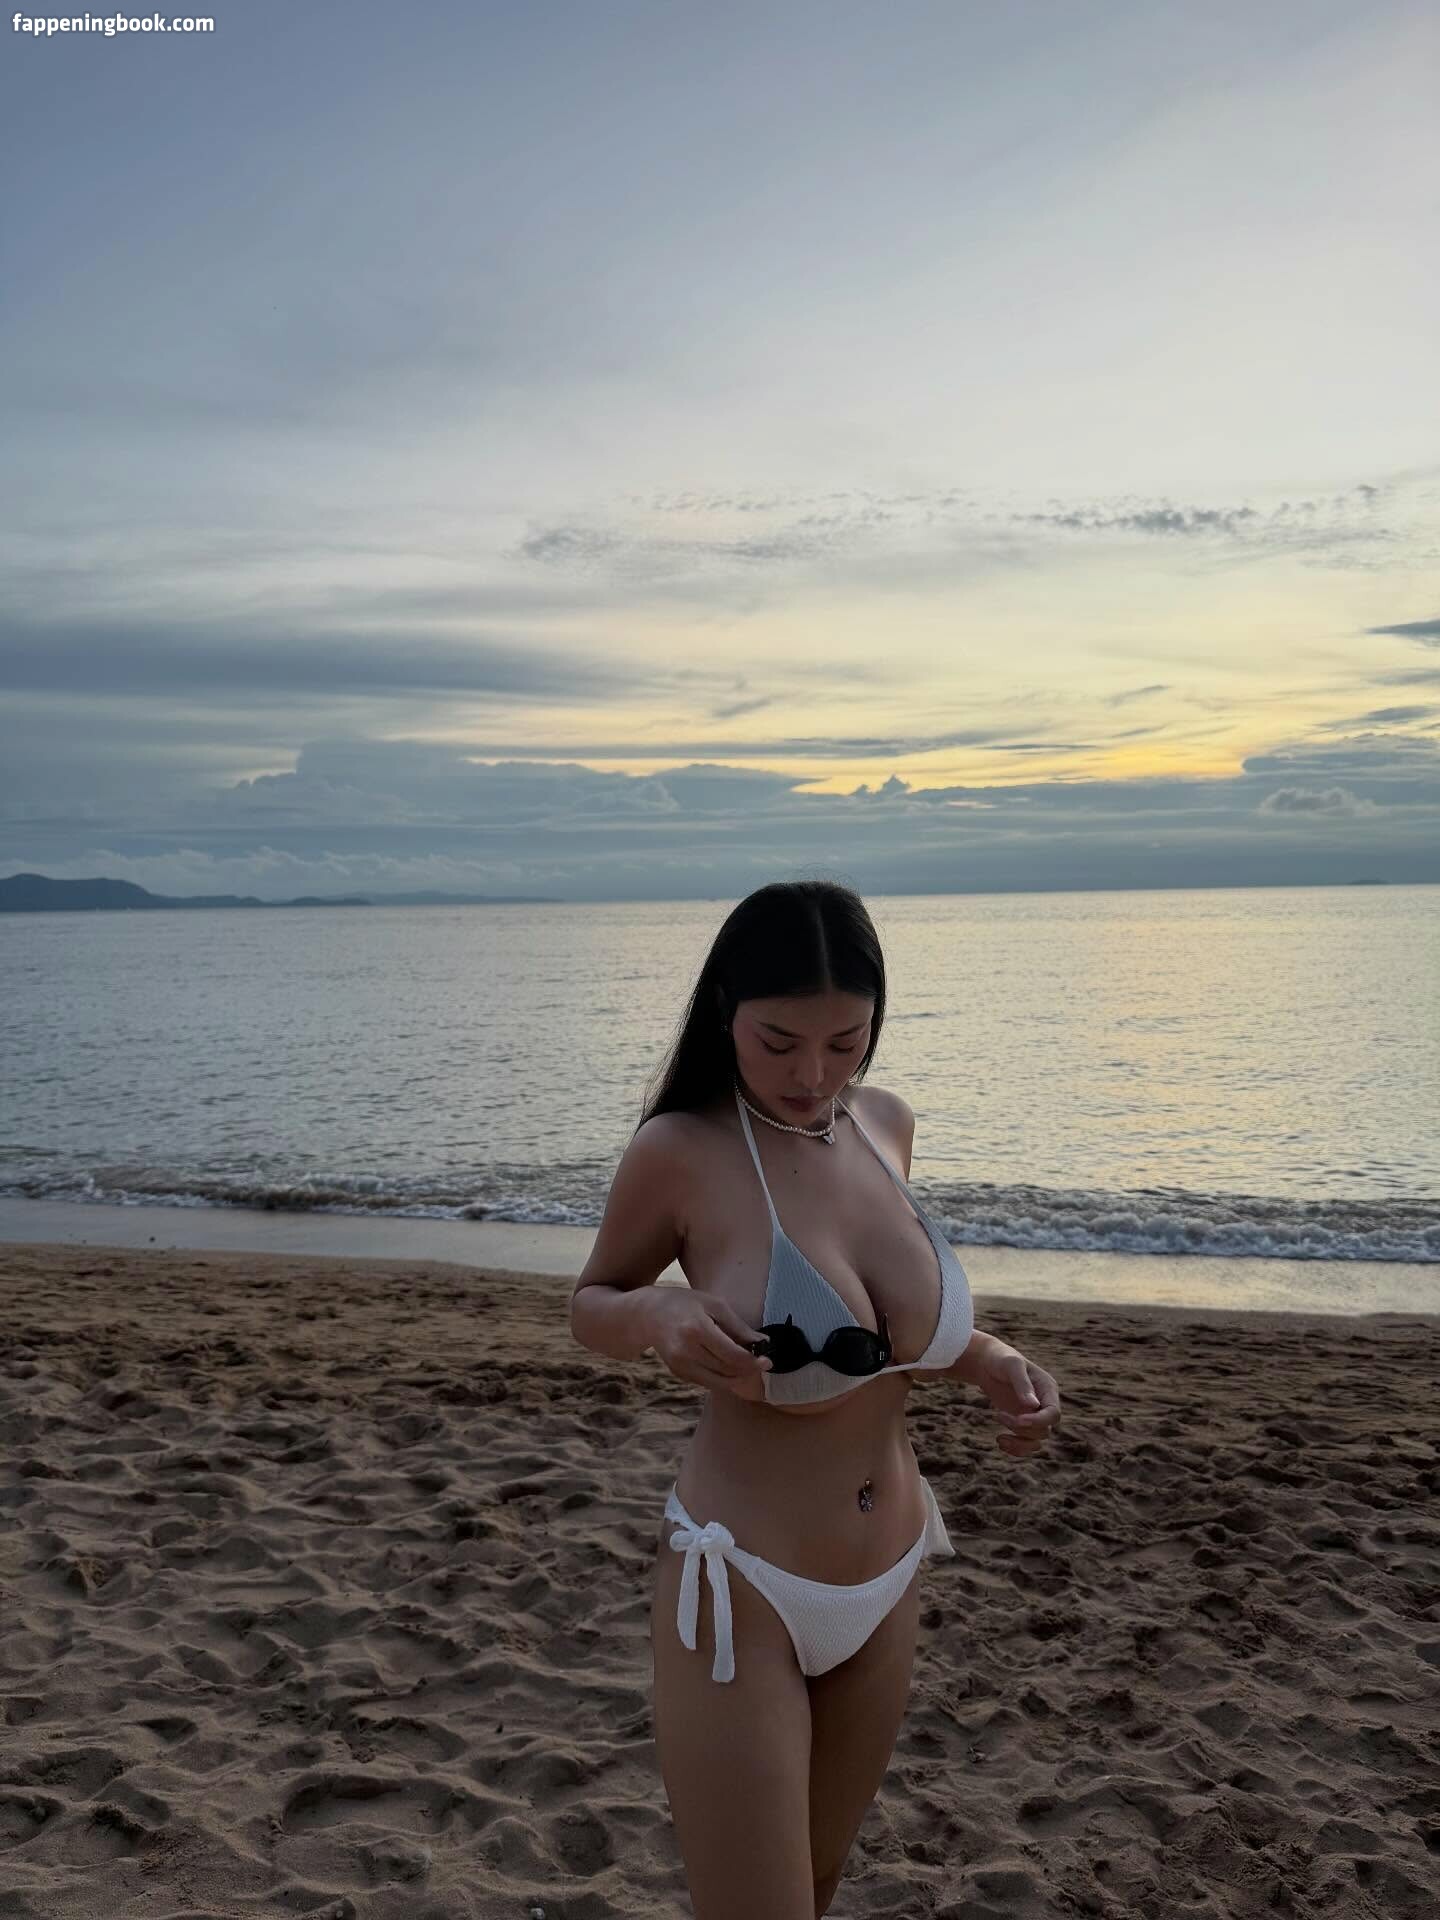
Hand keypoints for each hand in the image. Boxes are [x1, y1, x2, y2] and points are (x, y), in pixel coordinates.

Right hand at [647, 1288, 774, 1401]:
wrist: (648, 1314)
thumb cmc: (685, 1303)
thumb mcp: (714, 1305)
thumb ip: (738, 1326)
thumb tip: (763, 1342)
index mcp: (697, 1330)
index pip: (732, 1356)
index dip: (754, 1362)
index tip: (768, 1359)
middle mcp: (686, 1351)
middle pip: (727, 1371)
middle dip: (748, 1370)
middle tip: (762, 1363)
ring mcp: (680, 1366)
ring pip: (719, 1382)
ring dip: (738, 1378)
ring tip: (749, 1366)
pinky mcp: (678, 1373)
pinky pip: (708, 1382)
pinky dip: (723, 1378)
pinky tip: (731, 1367)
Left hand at [972, 1337, 1060, 1457]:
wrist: (987, 1363)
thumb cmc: (1001, 1359)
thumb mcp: (1012, 1365)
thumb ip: (1022, 1384)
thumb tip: (1033, 1406)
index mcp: (1048, 1389)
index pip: (1054, 1414)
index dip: (1039, 1421)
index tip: (1019, 1420)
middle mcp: (1044, 1404)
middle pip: (1044, 1430)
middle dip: (1021, 1428)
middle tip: (999, 1415)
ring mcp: (1033, 1415)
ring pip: (1036, 1440)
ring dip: (1019, 1443)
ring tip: (1000, 1439)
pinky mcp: (1022, 1423)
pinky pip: (1026, 1443)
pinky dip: (1016, 1448)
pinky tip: (1000, 1441)